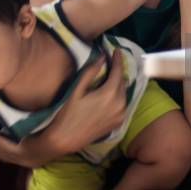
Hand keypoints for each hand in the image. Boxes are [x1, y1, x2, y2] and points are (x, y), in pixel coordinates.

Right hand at [0, 49, 126, 166]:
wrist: (66, 139)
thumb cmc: (68, 113)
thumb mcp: (77, 90)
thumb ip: (90, 72)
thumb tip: (102, 57)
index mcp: (110, 94)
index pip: (118, 71)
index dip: (118, 59)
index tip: (117, 50)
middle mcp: (120, 104)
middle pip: (122, 82)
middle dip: (118, 70)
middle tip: (112, 61)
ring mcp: (121, 115)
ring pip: (124, 93)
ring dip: (119, 83)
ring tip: (110, 75)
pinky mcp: (119, 122)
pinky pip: (123, 103)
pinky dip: (119, 95)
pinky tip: (110, 92)